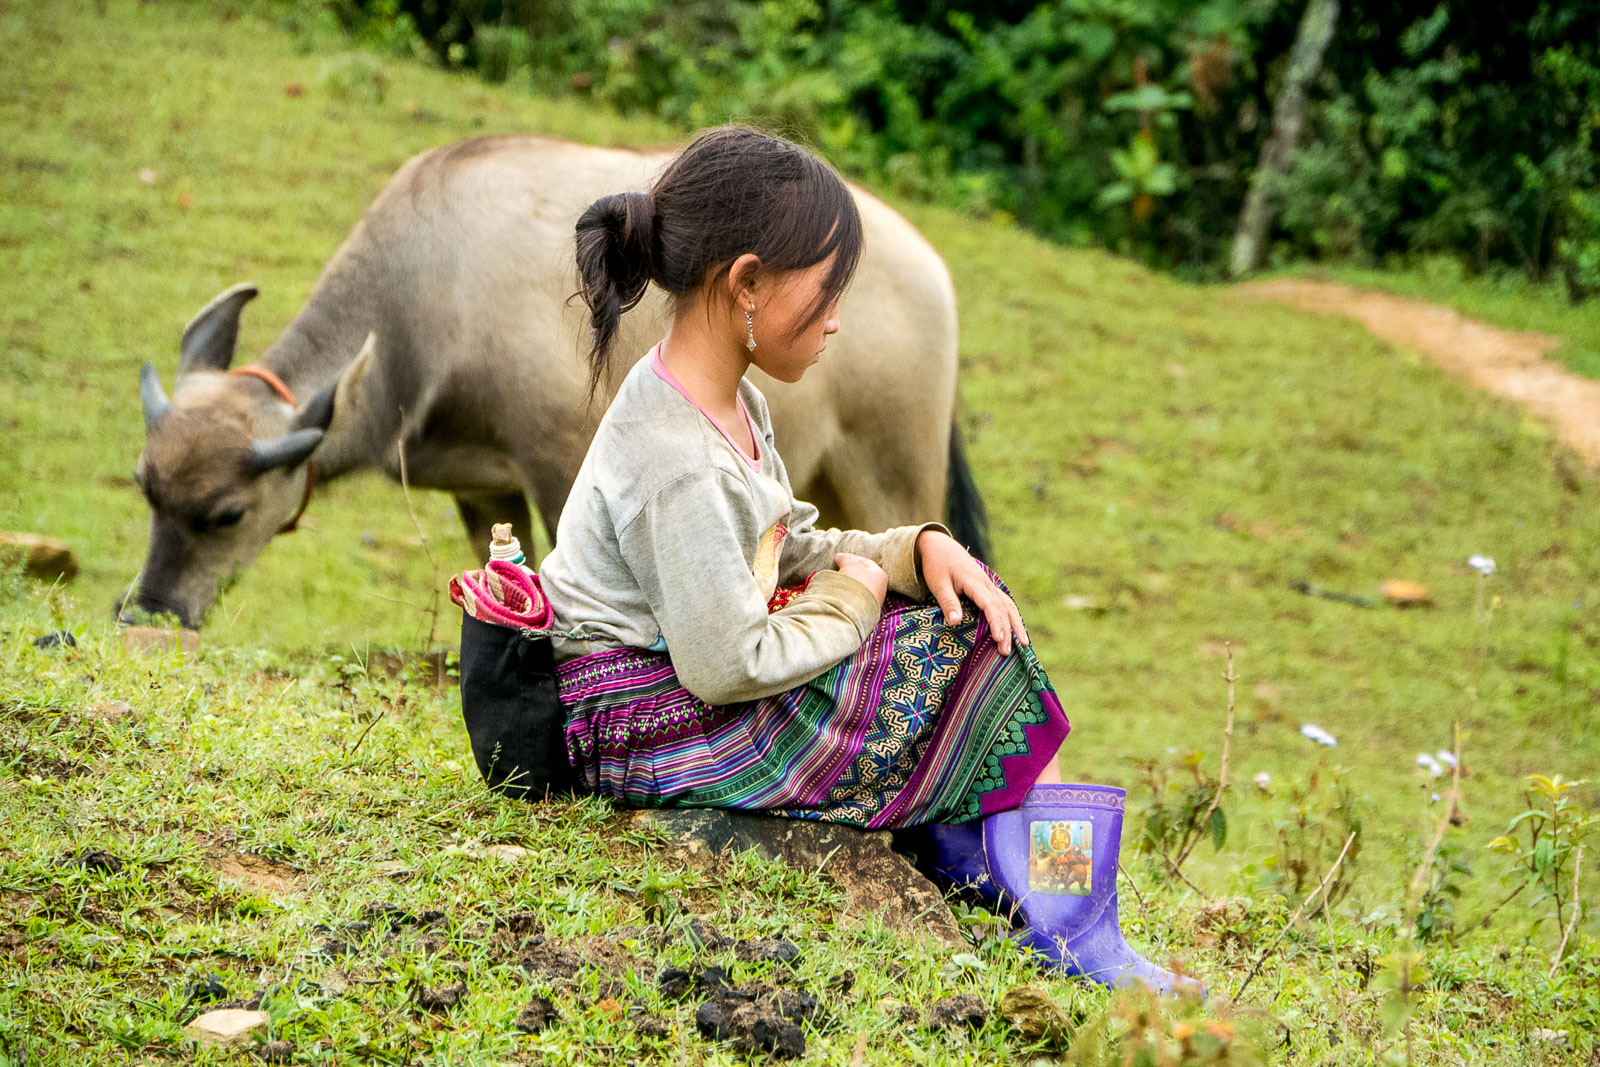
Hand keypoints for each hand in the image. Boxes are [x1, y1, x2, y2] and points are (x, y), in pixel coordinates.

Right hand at [834, 552, 887, 605]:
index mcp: (881, 576)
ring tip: (836, 582)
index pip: (866, 562)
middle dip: (849, 572)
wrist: (853, 610)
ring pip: (858, 589)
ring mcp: (872, 602)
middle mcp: (880, 589)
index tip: (839, 559)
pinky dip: (847, 595)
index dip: (851, 558)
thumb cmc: (855, 583)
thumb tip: (839, 557)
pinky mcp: (864, 612)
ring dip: (847, 584)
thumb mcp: (849, 564)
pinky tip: (839, 594)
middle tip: (838, 570)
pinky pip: (854, 600)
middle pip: (862, 576)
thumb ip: (845, 558)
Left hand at [917, 529, 1027, 655]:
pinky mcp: (988, 588)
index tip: (999, 639)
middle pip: (1003, 608)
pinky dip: (1012, 617)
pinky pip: (1004, 603)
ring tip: (1024, 644)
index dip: (996, 622)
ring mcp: (989, 585)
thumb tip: (955, 623)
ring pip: (1008, 605)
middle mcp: (987, 584)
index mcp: (975, 582)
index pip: (991, 605)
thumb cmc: (937, 565)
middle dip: (1008, 631)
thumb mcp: (938, 584)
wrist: (940, 546)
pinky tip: (1016, 629)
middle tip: (1006, 652)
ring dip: (1016, 624)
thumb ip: (948, 603)